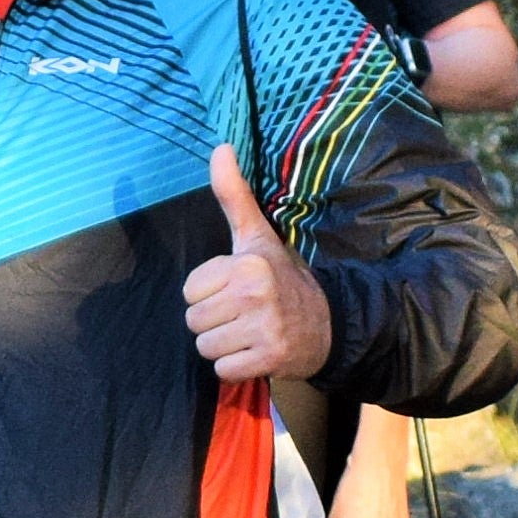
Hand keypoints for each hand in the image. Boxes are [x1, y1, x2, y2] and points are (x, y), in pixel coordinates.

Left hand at [182, 143, 327, 383]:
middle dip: (214, 322)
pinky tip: (256, 351)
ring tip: (248, 332)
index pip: (189, 290)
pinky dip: (236, 367)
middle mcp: (255, 293)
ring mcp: (264, 329)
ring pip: (205, 347)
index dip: (208, 293)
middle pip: (194, 320)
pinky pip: (223, 370)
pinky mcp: (269, 359)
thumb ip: (234, 195)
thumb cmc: (282, 278)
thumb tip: (220, 146)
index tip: (235, 290)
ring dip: (223, 346)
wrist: (328, 324)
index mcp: (248, 262)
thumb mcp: (256, 236)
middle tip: (243, 315)